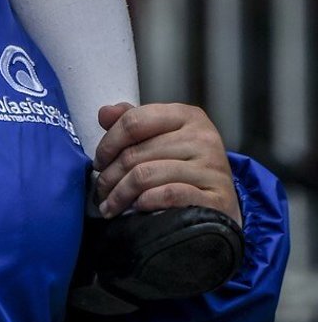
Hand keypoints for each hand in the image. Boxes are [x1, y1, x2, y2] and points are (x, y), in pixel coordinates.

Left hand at [93, 101, 241, 225]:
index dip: (109, 142)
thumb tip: (104, 113)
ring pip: (146, 175)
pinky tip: (136, 208)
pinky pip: (169, 195)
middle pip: (136, 152)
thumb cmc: (186, 167)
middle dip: (110, 175)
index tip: (98, 161)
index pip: (134, 120)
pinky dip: (146, 202)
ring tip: (110, 205)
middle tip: (100, 190)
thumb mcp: (163, 137)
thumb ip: (133, 122)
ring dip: (120, 194)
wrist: (223, 204)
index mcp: (187, 116)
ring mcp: (212, 168)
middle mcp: (203, 137)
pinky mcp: (217, 198)